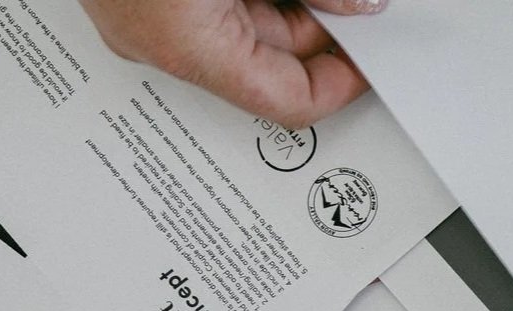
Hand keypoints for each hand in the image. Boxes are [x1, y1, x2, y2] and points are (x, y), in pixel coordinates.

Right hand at [78, 0, 381, 127]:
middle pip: (267, 60)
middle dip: (319, 29)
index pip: (290, 99)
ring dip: (286, 2)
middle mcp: (155, 40)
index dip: (342, 81)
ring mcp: (138, 11)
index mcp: (186, 46)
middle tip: (355, 6)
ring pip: (238, 24)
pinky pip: (206, 2)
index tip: (374, 59)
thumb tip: (360, 4)